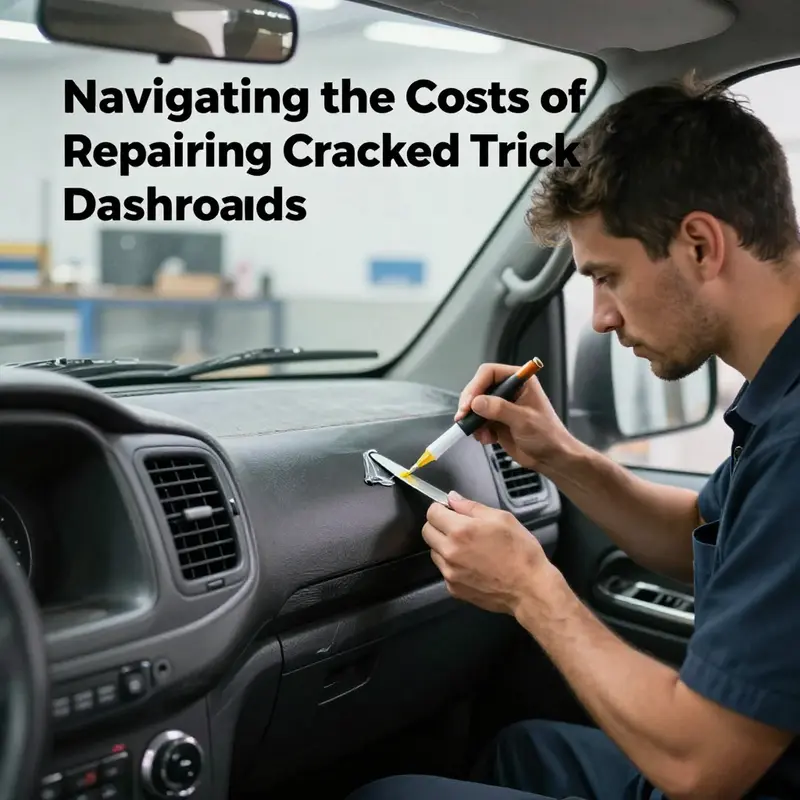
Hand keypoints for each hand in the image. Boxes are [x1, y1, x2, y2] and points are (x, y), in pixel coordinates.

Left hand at [422, 491, 549, 614]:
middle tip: (458, 527)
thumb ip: (471, 507)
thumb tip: (452, 498)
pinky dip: (453, 565)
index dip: (440, 508)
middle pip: (427, 532)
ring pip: (434, 552)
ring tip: (468, 548)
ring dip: (444, 546)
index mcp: (460, 531)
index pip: (432, 513)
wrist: (529, 589)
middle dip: (439, 525)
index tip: (450, 510)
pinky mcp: (454, 589)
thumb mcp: (502, 518)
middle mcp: (449, 552)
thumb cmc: (520, 551)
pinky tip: (472, 565)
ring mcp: (450, 573)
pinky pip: (444, 570)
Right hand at [455, 362, 572, 472]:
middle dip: (470, 404)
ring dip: (473, 420)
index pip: (490, 373)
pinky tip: (488, 439)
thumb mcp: (524, 420)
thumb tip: (477, 402)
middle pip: (479, 388)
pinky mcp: (496, 420)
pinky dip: (478, 430)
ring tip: (481, 434)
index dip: (476, 386)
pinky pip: (478, 420)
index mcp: (520, 381)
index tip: (469, 404)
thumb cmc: (547, 435)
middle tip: (464, 418)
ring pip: (475, 405)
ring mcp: (501, 405)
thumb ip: (500, 409)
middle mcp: (509, 390)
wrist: (550, 457)